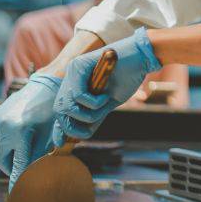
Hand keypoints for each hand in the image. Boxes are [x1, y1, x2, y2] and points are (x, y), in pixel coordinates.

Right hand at [0, 73, 61, 189]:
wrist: (48, 83)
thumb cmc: (56, 110)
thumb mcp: (52, 135)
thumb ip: (42, 155)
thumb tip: (35, 175)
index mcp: (21, 131)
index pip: (18, 164)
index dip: (18, 180)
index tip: (16, 193)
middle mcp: (5, 126)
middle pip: (3, 160)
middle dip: (12, 168)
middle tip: (24, 172)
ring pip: (1, 148)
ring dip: (12, 153)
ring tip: (28, 150)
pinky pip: (2, 135)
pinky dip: (11, 140)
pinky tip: (25, 133)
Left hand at [52, 27, 160, 145]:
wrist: (141, 58)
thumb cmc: (127, 79)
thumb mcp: (107, 104)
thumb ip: (92, 116)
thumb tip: (77, 137)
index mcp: (75, 85)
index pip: (61, 110)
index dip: (59, 128)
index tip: (62, 143)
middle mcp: (70, 77)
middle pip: (59, 109)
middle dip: (72, 125)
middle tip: (89, 128)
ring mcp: (74, 70)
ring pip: (68, 105)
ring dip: (87, 114)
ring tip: (103, 106)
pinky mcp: (80, 66)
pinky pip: (79, 95)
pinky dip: (94, 102)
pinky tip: (105, 96)